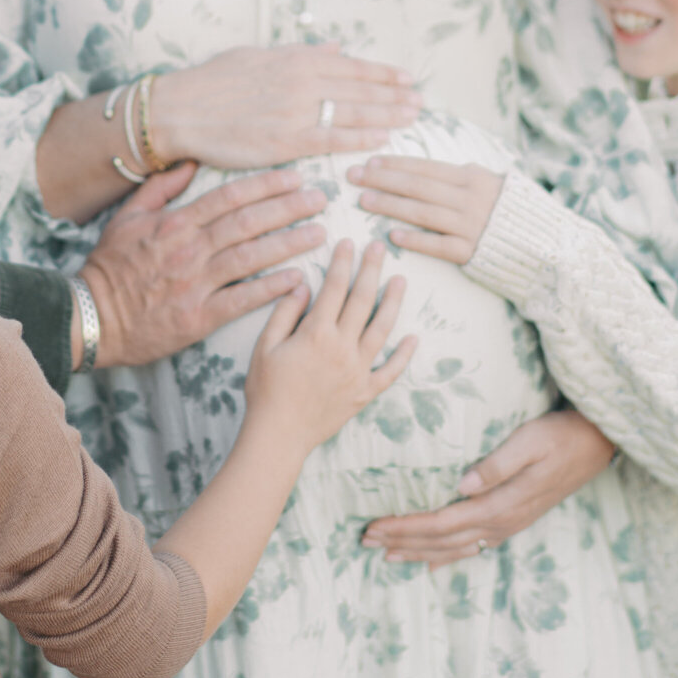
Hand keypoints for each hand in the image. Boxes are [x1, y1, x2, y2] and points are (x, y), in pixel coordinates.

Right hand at [81, 161, 328, 368]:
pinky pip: (241, 299)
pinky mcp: (198, 317)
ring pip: (250, 256)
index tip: (295, 178)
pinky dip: (271, 288)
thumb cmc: (110, 267)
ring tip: (319, 233)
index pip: (230, 196)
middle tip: (321, 200)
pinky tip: (298, 279)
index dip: (266, 185)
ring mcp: (195, 283)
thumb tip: (191, 164)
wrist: (92, 317)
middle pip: (248, 221)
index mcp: (175, 223)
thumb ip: (160, 188)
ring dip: (289, 243)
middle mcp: (189, 249)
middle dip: (288, 208)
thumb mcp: (127, 217)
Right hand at [152, 44, 419, 170]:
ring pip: (353, 112)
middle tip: (420, 101)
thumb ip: (301, 52)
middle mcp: (301, 82)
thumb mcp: (259, 54)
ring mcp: (295, 112)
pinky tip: (382, 138)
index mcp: (296, 60)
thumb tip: (335, 47)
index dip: (383, 73)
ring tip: (411, 118)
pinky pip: (332, 139)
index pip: (352, 66)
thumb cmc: (214, 81)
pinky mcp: (285, 141)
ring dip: (387, 115)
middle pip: (360, 89)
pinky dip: (360, 137)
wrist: (181, 109)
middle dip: (394, 95)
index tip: (406, 78)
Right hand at [244, 240, 415, 456]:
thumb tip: (303, 285)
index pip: (334, 288)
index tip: (348, 242)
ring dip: (393, 302)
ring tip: (401, 280)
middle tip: (380, 248)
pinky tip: (413, 338)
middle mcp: (342, 348)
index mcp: (316, 333)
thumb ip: (285, 313)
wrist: (278, 434)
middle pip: (362, 301)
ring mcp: (357, 370)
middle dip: (371, 270)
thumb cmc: (266, 389)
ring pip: (382, 329)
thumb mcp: (264, 346)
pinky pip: (390, 371)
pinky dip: (403, 355)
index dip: (342, 263)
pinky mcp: (364, 392)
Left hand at [349, 155, 505, 263]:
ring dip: (390, 205)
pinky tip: (391, 235)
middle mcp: (469, 198)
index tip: (369, 161)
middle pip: (416, 186)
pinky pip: (437, 244)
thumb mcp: (490, 183)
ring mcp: (469, 225)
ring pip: (421, 212)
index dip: (395, 163)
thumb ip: (460, 177)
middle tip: (353, 176)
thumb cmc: (511, 211)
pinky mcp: (471, 252)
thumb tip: (429, 170)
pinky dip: (414, 239)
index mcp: (472, 177)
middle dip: (382, 179)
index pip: (424, 167)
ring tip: (364, 200)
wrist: (545, 244)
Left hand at [361, 410, 615, 566]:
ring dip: (419, 552)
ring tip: (386, 555)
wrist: (596, 443)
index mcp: (500, 504)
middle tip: (365, 542)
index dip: (406, 526)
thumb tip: (463, 485)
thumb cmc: (560, 434)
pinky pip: (473, 547)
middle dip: (403, 541)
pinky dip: (447, 557)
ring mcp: (508, 525)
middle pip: (442, 540)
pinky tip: (430, 564)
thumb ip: (498, 464)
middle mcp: (501, 522)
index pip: (442, 522)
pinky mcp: (513, 520)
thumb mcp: (530, 441)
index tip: (375, 525)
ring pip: (455, 548)